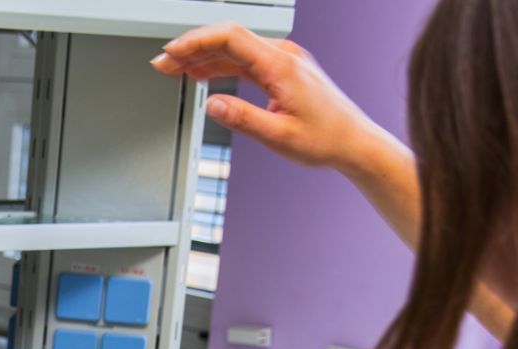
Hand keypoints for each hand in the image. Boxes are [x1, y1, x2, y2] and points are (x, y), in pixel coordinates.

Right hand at [151, 24, 397, 178]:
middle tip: (163, 64)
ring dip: (203, 56)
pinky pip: (245, 59)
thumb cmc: (326, 140)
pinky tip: (203, 73)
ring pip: (235, 48)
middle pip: (228, 38)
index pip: (230, 38)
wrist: (354, 142)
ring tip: (175, 69)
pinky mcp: (283, 70)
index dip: (196, 41)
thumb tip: (211, 104)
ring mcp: (284, 60)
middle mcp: (283, 55)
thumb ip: (242, 118)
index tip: (171, 53)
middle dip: (192, 48)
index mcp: (281, 65)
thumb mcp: (279, 136)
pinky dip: (221, 64)